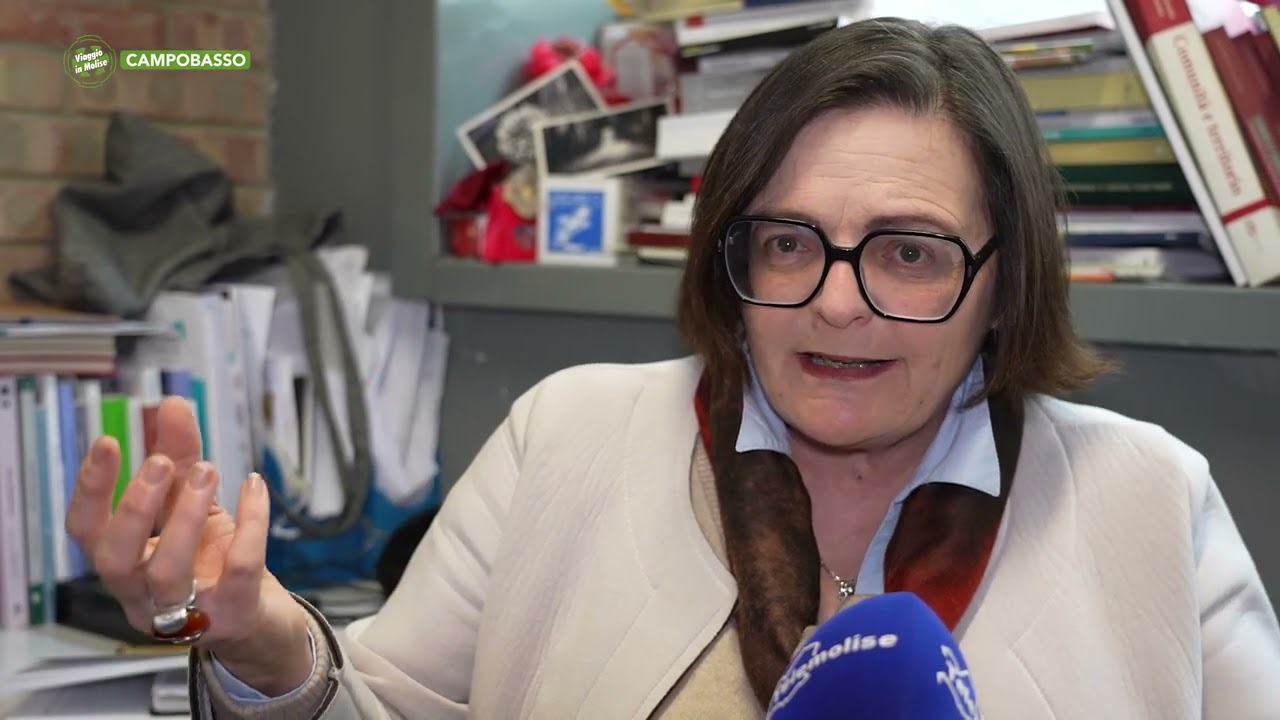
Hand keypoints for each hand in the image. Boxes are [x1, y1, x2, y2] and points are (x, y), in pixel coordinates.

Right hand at [65, 397, 312, 694]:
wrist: (263, 621)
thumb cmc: (216, 564)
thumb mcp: (194, 505)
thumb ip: (181, 458)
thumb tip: (173, 404)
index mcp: (126, 564)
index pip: (87, 532)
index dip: (91, 489)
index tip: (109, 443)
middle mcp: (144, 594)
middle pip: (115, 559)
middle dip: (134, 505)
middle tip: (163, 463)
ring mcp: (186, 613)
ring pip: (169, 571)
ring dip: (186, 515)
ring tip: (208, 470)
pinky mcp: (232, 616)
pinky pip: (238, 571)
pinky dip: (249, 524)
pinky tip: (255, 487)